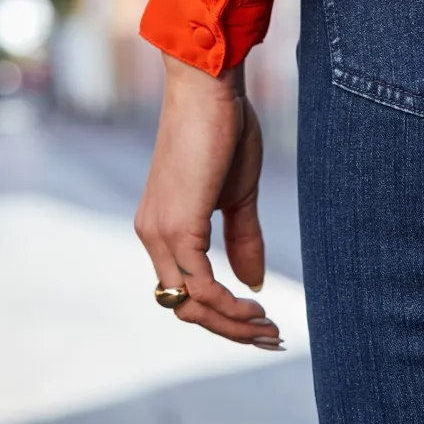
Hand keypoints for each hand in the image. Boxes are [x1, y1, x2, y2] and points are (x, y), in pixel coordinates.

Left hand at [134, 54, 282, 348]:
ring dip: (231, 324)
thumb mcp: (237, 195)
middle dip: (229, 329)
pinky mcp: (176, 224)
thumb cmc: (223, 130)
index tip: (263, 322)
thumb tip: (253, 284)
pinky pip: (198, 285)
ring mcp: (159, 231)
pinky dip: (226, 305)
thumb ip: (243, 239)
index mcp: (163, 227)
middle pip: (183, 306)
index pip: (185, 290)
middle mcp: (152, 234)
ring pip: (189, 303)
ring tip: (269, 328)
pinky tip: (255, 307)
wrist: (208, 86)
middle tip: (271, 337)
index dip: (222, 314)